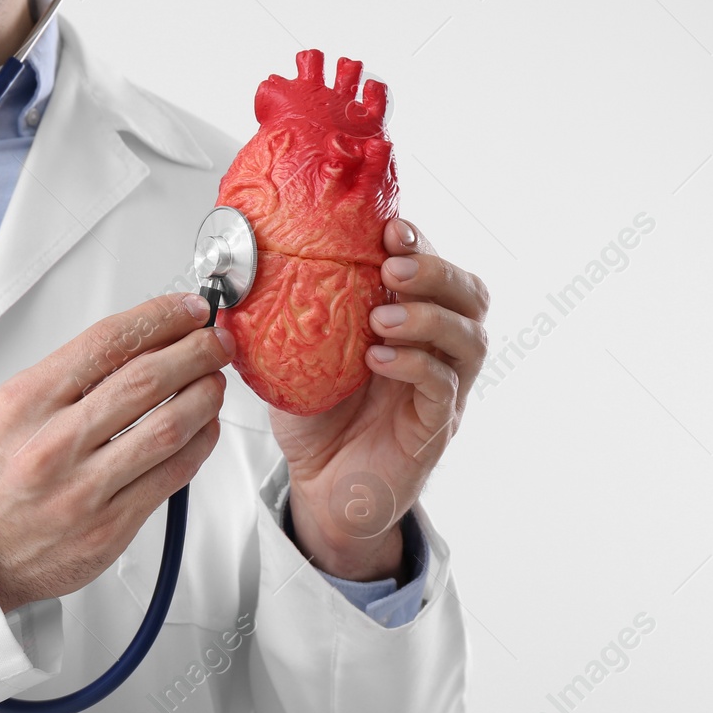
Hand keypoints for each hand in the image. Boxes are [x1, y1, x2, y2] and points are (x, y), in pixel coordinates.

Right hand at [0, 294, 234, 612]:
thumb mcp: (12, 408)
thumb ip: (71, 376)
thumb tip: (144, 340)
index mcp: (27, 402)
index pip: (107, 342)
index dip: (160, 318)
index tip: (187, 309)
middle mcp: (53, 444)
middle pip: (145, 380)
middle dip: (194, 351)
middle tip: (215, 340)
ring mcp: (83, 489)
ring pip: (168, 428)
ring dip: (204, 396)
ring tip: (215, 380)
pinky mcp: (109, 527)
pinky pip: (171, 476)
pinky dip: (200, 444)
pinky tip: (205, 427)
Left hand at [272, 218, 489, 580]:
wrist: (321, 484)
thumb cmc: (318, 416)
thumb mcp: (300, 353)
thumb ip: (290, 312)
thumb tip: (242, 265)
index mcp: (409, 318)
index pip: (435, 266)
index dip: (420, 241)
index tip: (389, 228)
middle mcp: (437, 348)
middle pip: (471, 294)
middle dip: (435, 270)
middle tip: (392, 267)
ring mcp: (444, 387)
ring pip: (469, 337)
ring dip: (428, 316)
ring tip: (381, 318)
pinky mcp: (436, 425)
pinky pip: (443, 386)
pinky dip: (414, 365)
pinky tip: (378, 359)